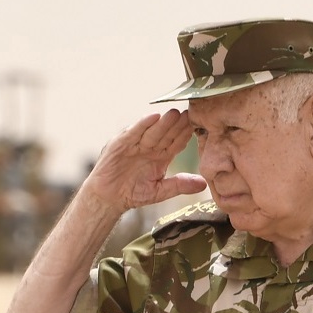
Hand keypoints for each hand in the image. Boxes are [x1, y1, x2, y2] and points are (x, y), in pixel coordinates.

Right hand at [79, 110, 206, 215]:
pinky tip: (153, 117)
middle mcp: (150, 147)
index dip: (186, 135)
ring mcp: (135, 144)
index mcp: (161, 156)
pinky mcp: (120, 144)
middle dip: (177, 125)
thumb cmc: (133, 193)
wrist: (108, 198)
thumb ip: (179, 185)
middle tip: (190, 114)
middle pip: (166, 134)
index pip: (177, 143)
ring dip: (163, 123)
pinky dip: (142, 125)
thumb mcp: (160, 191)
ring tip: (175, 114)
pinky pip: (133, 133)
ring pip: (152, 132)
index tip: (199, 127)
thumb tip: (204, 184)